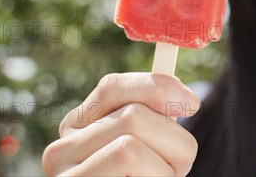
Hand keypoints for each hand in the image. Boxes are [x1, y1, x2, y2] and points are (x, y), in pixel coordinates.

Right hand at [42, 72, 200, 175]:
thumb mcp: (153, 149)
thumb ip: (156, 118)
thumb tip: (187, 99)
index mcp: (79, 129)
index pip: (112, 86)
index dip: (157, 88)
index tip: (193, 104)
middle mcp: (62, 150)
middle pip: (133, 116)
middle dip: (171, 141)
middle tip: (171, 167)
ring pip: (131, 146)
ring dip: (165, 169)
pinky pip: (130, 163)